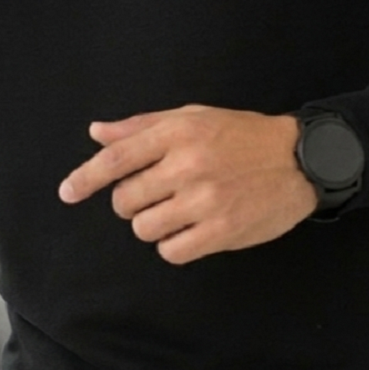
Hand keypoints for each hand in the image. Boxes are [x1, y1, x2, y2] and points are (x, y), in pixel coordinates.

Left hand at [59, 105, 317, 264]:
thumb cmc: (243, 135)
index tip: (67, 192)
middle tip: (157, 194)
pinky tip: (191, 231)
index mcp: (177, 133)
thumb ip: (143, 126)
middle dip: (132, 202)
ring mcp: (205, 200)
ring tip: (178, 212)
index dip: (85, 178)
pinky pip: (172, 252)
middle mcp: (187, 166)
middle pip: (125, 200)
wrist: (301, 160)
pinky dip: (174, 245)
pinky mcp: (222, 231)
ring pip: (145, 229)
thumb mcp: (194, 118)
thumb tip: (97, 133)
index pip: (116, 158)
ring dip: (153, 225)